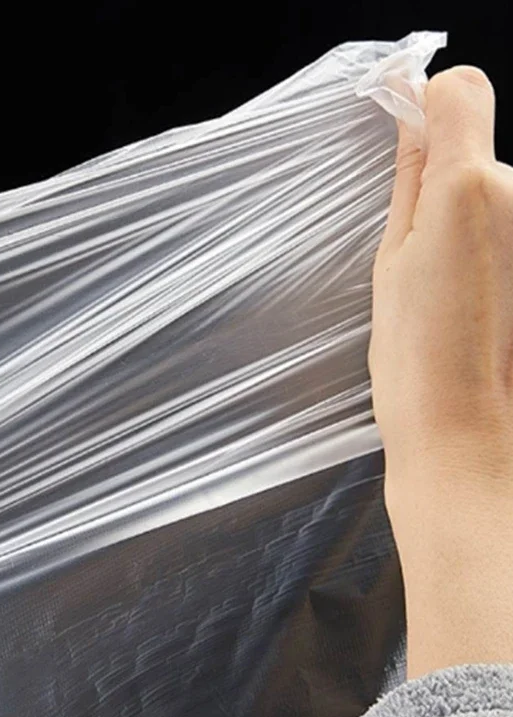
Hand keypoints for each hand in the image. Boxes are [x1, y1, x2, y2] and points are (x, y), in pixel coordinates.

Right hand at [370, 66, 512, 678]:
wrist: (470, 439)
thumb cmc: (421, 365)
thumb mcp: (394, 264)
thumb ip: (413, 177)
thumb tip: (419, 119)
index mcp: (470, 188)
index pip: (456, 97)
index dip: (428, 123)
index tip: (410, 162)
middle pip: (485, 163)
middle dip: (459, 199)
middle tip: (430, 272)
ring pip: (506, 206)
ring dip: (486, 238)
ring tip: (461, 303)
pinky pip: (509, 241)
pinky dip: (498, 265)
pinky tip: (486, 314)